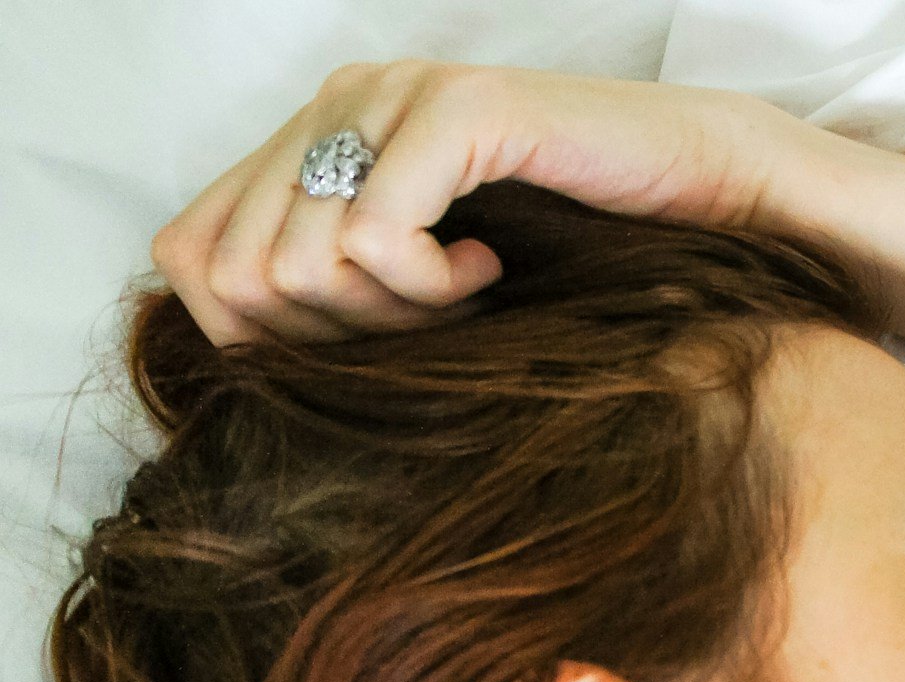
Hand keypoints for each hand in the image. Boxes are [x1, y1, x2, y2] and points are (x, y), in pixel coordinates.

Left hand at [150, 62, 820, 345]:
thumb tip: (240, 360)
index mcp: (316, 136)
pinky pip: (375, 238)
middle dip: (334, 332)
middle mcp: (340, 99)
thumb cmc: (581, 256)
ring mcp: (393, 95)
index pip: (191, 254)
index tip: (377, 342)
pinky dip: (433, 287)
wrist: (711, 197)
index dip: (262, 335)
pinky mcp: (454, 109)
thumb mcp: (430, 289)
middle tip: (435, 324)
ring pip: (300, 260)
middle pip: (239, 269)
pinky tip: (492, 269)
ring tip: (472, 295)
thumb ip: (336, 296)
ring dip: (392, 314)